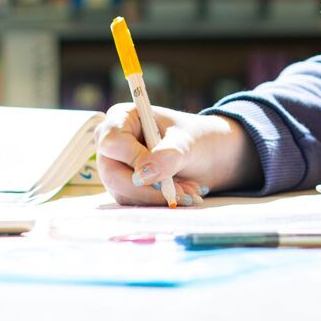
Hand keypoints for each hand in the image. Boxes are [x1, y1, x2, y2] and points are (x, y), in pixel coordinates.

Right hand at [95, 104, 256, 206]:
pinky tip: (183, 193)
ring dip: (159, 197)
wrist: (208, 156)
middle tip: (183, 193)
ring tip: (190, 190)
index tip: (161, 171)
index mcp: (123, 118)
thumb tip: (142, 176)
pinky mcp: (125, 187)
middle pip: (112, 173)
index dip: (132, 158)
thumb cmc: (195, 137)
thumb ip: (166, 156)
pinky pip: (134, 202)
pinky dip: (160, 202)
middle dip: (149, 189)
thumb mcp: (186, 142)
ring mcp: (116, 167)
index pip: (112, 141)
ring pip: (124, 193)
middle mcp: (113, 143)